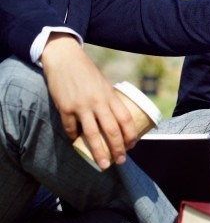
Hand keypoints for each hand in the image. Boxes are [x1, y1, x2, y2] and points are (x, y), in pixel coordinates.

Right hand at [40, 33, 136, 169]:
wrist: (65, 58)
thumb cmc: (87, 71)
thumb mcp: (104, 83)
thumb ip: (109, 99)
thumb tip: (115, 118)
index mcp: (110, 95)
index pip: (125, 119)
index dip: (131, 134)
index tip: (132, 145)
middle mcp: (97, 102)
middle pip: (112, 130)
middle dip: (118, 148)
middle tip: (121, 160)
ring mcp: (80, 106)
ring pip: (92, 135)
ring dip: (99, 152)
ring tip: (103, 164)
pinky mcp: (65, 108)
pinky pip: (71, 128)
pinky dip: (75, 138)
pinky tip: (78, 144)